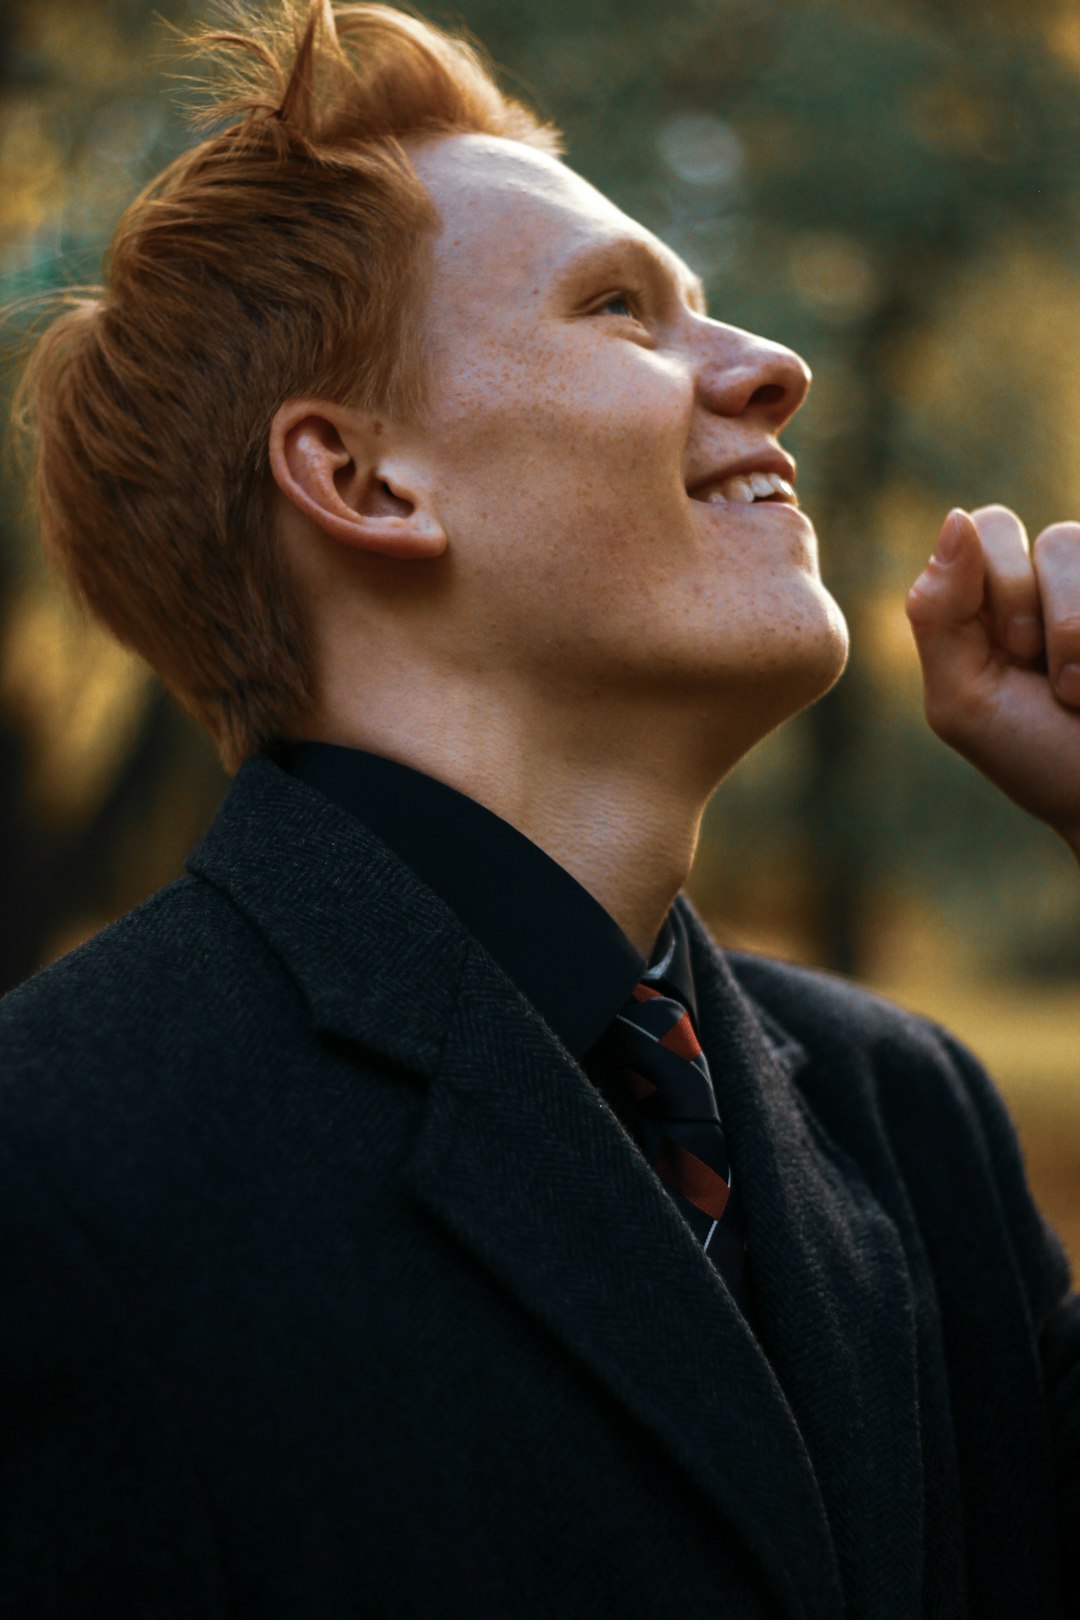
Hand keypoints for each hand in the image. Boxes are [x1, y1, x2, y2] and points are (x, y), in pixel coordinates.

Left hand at [905, 505, 1079, 859]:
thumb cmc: (1038, 757)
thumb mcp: (963, 699)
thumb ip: (938, 613)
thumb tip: (955, 517)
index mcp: (985, 602)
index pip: (978, 530)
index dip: (989, 585)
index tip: (1006, 650)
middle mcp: (1042, 578)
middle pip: (1013, 525)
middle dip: (1018, 604)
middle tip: (1036, 668)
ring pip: (1064, 537)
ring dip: (1069, 628)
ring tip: (1077, 689)